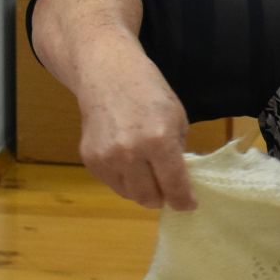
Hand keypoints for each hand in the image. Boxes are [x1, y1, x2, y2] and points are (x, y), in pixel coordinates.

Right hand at [75, 51, 195, 210]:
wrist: (107, 75)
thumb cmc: (148, 92)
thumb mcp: (176, 118)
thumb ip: (178, 152)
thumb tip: (180, 182)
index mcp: (159, 141)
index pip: (174, 186)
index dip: (184, 201)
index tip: (188, 205)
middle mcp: (131, 153)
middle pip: (149, 198)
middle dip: (162, 197)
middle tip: (166, 189)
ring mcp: (107, 158)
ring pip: (130, 194)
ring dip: (142, 189)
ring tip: (145, 169)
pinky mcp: (91, 159)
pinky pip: (112, 183)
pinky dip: (124, 178)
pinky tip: (127, 158)